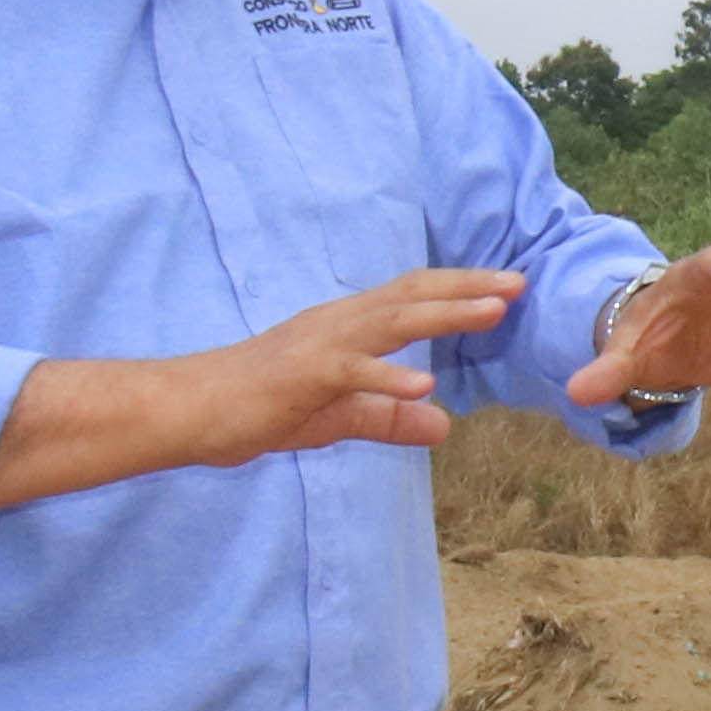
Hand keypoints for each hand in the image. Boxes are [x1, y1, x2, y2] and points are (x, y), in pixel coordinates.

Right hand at [0, 267, 531, 509]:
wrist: (190, 412)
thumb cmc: (257, 409)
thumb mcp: (336, 419)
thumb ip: (387, 420)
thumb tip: (444, 428)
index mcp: (345, 329)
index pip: (411, 299)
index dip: (460, 290)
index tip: (508, 287)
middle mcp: (336, 324)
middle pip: (410, 296)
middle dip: (467, 288)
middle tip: (520, 282)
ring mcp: (318, 346)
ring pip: (389, 322)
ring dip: (444, 315)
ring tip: (493, 310)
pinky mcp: (299, 377)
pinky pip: (350, 375)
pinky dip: (388, 380)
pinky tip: (423, 388)